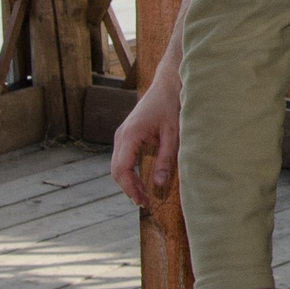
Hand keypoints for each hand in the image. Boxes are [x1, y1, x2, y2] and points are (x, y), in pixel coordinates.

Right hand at [111, 60, 182, 208]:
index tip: (143, 201)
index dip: (131, 188)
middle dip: (128, 189)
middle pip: (116, 170)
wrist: (167, 85)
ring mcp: (122, 135)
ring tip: (144, 196)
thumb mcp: (173, 134)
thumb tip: (160, 184)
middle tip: (145, 203)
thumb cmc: (171, 106)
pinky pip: (122, 159)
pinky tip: (141, 182)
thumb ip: (166, 159)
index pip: (122, 169)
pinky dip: (129, 173)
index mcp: (130, 135)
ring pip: (118, 166)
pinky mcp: (127, 135)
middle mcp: (121, 136)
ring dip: (128, 182)